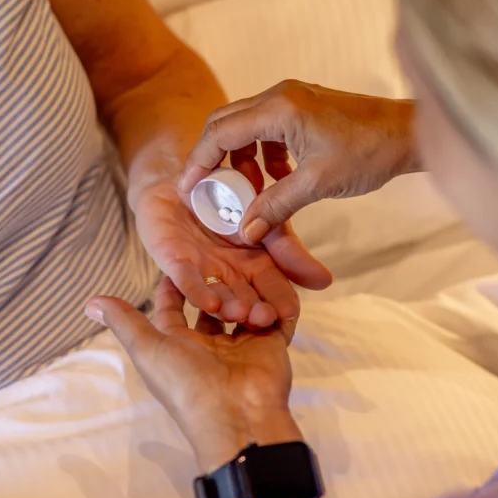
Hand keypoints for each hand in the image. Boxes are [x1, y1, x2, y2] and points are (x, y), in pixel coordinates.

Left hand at [87, 277, 302, 470]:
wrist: (238, 416)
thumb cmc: (185, 384)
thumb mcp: (147, 350)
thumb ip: (124, 322)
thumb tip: (89, 302)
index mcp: (177, 345)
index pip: (172, 308)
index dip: (173, 284)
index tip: (179, 256)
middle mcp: (208, 345)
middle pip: (210, 304)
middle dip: (214, 283)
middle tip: (219, 255)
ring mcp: (240, 345)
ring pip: (240, 306)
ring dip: (241, 290)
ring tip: (242, 268)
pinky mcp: (270, 345)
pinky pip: (272, 316)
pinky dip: (271, 301)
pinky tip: (270, 277)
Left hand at [134, 181, 330, 328]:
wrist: (184, 178)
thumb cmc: (225, 199)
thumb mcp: (263, 221)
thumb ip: (288, 248)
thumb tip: (325, 281)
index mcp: (253, 266)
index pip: (271, 288)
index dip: (279, 300)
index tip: (290, 313)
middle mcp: (228, 275)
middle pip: (243, 297)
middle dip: (253, 310)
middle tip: (265, 320)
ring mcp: (200, 269)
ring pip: (216, 293)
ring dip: (227, 306)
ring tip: (239, 314)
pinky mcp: (173, 260)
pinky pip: (184, 277)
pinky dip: (195, 289)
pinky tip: (207, 303)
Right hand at [179, 81, 418, 244]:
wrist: (408, 133)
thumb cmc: (370, 152)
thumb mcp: (318, 184)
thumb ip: (276, 206)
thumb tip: (245, 232)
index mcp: (279, 109)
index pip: (221, 132)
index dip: (199, 161)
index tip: (188, 187)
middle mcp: (279, 95)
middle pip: (225, 122)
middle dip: (214, 157)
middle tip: (211, 190)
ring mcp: (290, 97)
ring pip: (244, 125)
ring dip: (241, 158)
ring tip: (252, 191)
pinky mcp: (301, 105)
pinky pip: (265, 127)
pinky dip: (262, 153)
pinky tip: (278, 178)